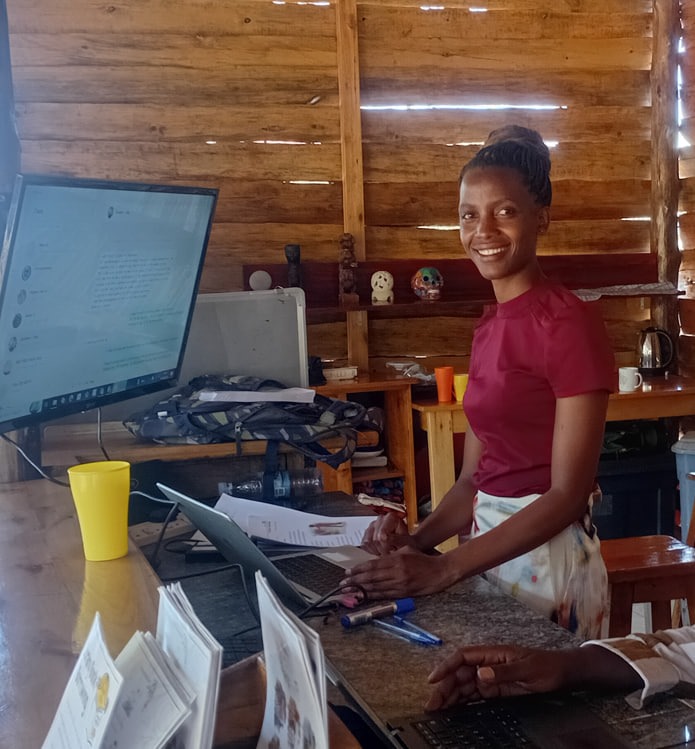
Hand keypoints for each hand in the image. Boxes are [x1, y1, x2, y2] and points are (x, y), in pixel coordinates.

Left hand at [341, 547, 454, 597]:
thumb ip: (391, 551)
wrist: (440, 572)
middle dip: (356, 581)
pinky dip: (373, 596)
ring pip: (377, 588)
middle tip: (343, 584)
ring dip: (361, 590)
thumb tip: (375, 554)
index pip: (373, 565)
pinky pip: (385, 595)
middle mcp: (397, 572)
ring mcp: (400, 584)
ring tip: (350, 591)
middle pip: (372, 578)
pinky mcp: (404, 593)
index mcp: (397, 559)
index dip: (359, 569)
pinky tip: (365, 596)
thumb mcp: (406, 548)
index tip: (348, 572)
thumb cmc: (422, 558)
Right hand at [361, 512, 413, 554]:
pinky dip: (371, 550)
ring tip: (386, 550)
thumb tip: (385, 538)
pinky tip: (380, 550)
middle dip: (383, 550)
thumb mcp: (406, 542)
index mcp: (391, 517)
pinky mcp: (366, 533)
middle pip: (375, 540)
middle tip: (391, 551)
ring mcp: (372, 525)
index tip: (393, 550)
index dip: (387, 546)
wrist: (406, 544)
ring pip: (368, 542)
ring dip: (377, 550)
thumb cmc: (407, 542)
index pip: (382, 535)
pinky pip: (364, 545)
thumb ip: (397, 540)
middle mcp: (380, 519)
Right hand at [425, 643, 642, 710]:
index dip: (446, 667)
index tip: (433, 680)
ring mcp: (492, 676)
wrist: (565, 674)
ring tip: (438, 709)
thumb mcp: (528, 670)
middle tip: (432, 704)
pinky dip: (463, 701)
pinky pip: (476, 694)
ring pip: (465, 684)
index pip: (463, 657)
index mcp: (494, 654)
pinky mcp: (497, 688)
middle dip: (444, 686)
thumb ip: (504, 672)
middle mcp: (489, 664)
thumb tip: (479, 674)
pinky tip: (454, 708)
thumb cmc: (548, 667)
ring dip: (451, 695)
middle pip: (460, 673)